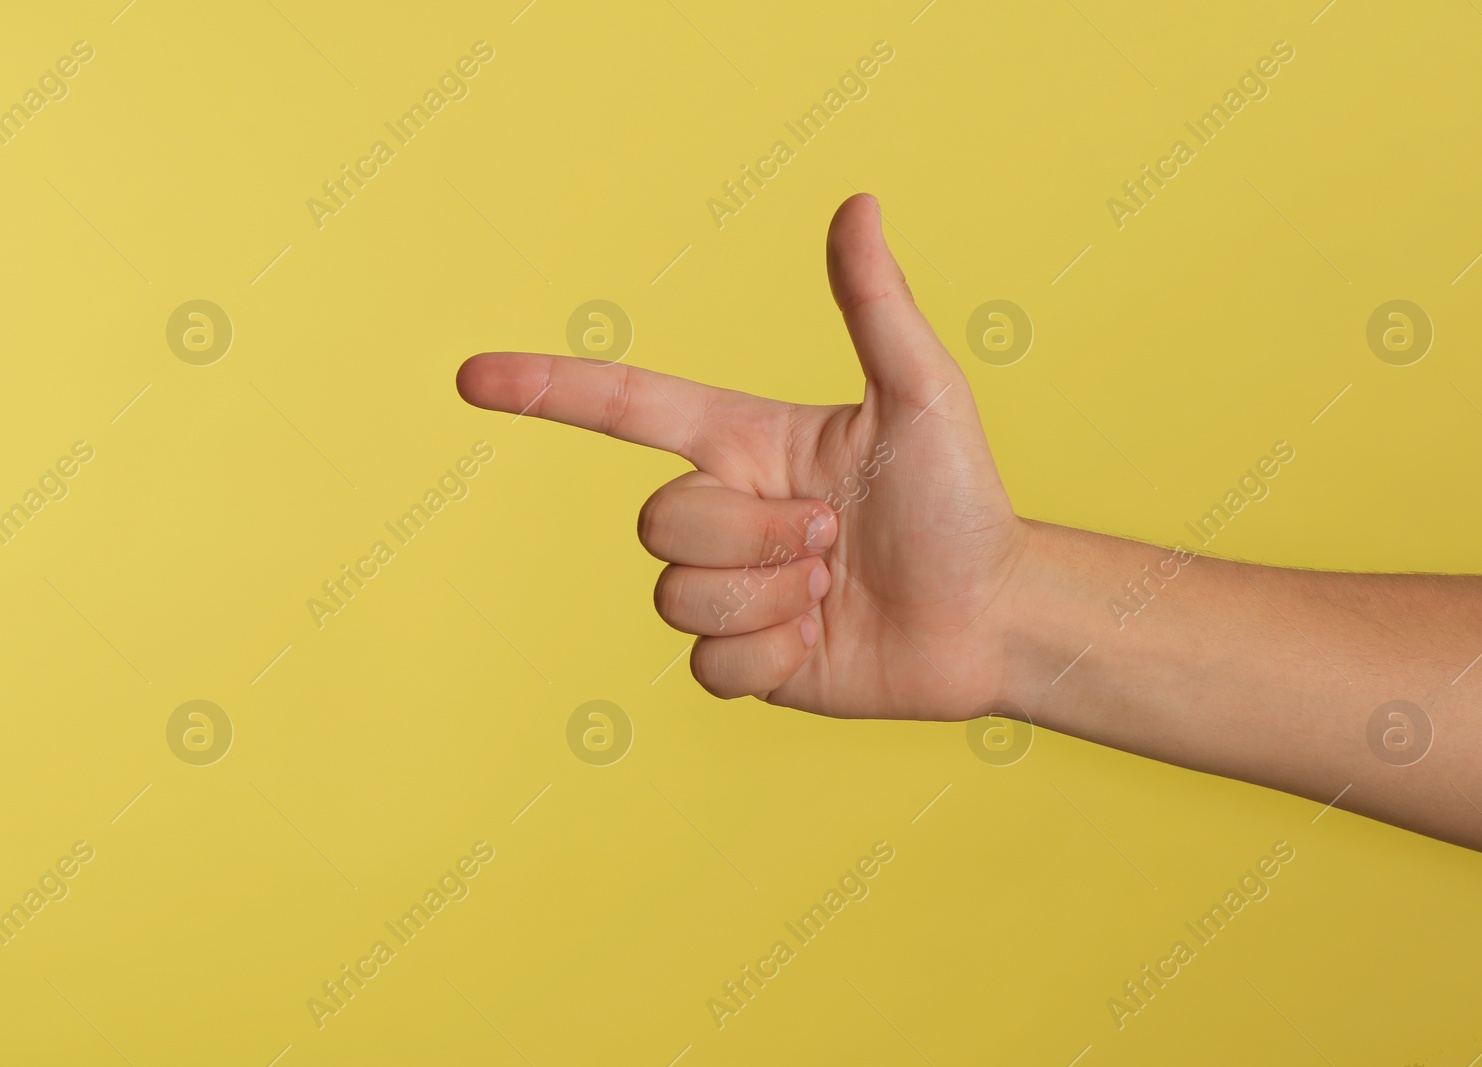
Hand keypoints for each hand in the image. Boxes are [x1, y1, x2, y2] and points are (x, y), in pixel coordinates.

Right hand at [456, 194, 1032, 719]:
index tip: (474, 377)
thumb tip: (856, 204)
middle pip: (659, 522)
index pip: (630, 407)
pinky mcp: (747, 661)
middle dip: (751, 534)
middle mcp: (729, 513)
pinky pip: (705, 667)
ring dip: (767, 596)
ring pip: (675, 597)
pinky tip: (822, 642)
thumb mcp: (922, 397)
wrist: (994, 618)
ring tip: (833, 586)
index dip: (551, 390)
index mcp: (748, 443)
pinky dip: (770, 657)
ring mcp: (733, 590)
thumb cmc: (965, 501)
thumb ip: (875, 306)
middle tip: (833, 536)